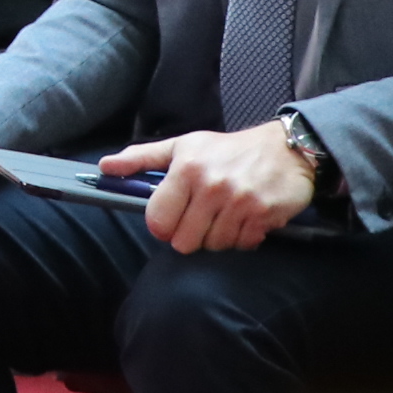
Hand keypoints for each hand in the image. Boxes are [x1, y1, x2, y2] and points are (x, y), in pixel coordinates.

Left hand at [129, 123, 313, 252]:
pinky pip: (241, 244)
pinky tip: (246, 217)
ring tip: (226, 214)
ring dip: (219, 236)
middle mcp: (212, 186)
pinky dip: (243, 236)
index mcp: (187, 169)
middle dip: (192, 234)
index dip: (164, 225)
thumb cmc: (227, 149)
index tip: (174, 217)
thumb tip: (105, 166)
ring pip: (213, 246)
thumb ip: (142, 158)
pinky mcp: (263, 215)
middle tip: (203, 216)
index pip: (159, 221)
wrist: (286, 147)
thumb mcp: (182, 146)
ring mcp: (239, 202)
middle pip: (184, 242)